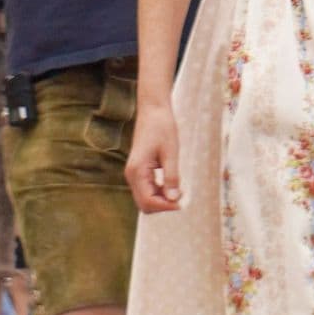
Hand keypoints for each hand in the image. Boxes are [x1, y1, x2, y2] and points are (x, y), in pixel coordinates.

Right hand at [126, 94, 183, 216]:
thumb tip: (174, 199)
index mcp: (137, 171)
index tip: (182, 202)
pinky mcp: (138, 170)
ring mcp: (133, 173)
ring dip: (161, 199)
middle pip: (144, 204)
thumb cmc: (162, 127)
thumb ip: (171, 177)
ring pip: (145, 198)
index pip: (148, 201)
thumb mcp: (170, 152)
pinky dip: (159, 192)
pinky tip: (172, 184)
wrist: (153, 108)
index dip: (165, 206)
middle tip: (181, 196)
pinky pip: (147, 189)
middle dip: (162, 205)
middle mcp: (131, 174)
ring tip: (178, 190)